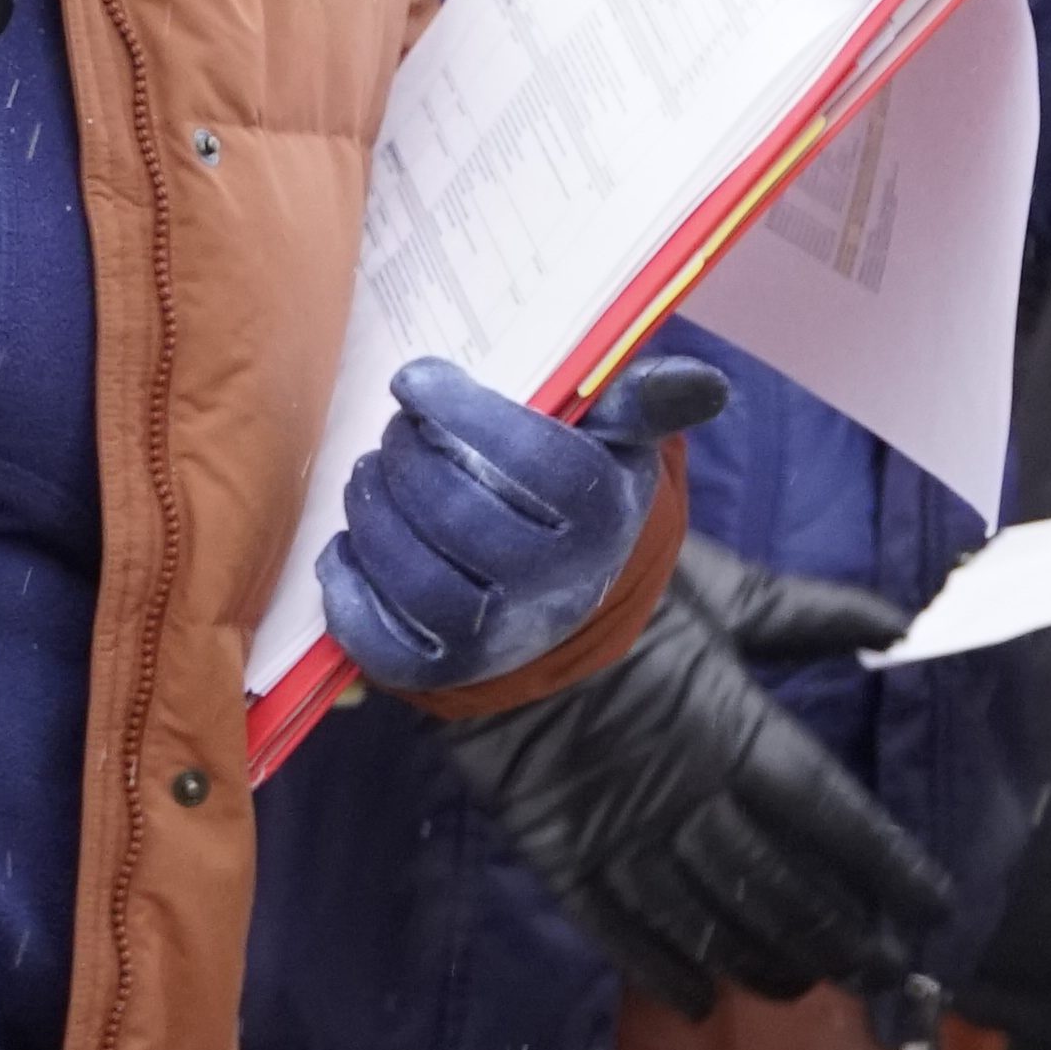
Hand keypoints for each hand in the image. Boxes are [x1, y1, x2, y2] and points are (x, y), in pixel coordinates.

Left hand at [320, 356, 718, 702]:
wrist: (566, 592)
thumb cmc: (576, 489)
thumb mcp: (617, 441)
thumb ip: (644, 403)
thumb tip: (704, 384)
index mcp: (601, 517)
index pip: (540, 463)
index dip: (465, 413)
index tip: (415, 378)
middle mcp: (556, 586)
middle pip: (460, 517)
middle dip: (407, 460)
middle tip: (392, 432)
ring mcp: (500, 638)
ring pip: (414, 578)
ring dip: (372, 514)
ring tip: (368, 474)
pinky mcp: (443, 672)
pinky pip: (379, 639)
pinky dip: (348, 588)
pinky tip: (346, 545)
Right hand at [438, 535, 947, 1010]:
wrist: (494, 596)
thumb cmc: (619, 584)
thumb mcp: (728, 589)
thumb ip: (814, 615)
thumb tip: (903, 621)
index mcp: (740, 733)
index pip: (835, 816)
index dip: (889, 867)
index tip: (933, 907)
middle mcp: (692, 799)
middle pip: (781, 887)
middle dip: (839, 936)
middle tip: (882, 973)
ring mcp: (623, 835)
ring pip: (707, 922)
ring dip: (761, 962)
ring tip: (800, 988)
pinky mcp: (560, 853)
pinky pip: (617, 931)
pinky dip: (658, 972)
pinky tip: (697, 1002)